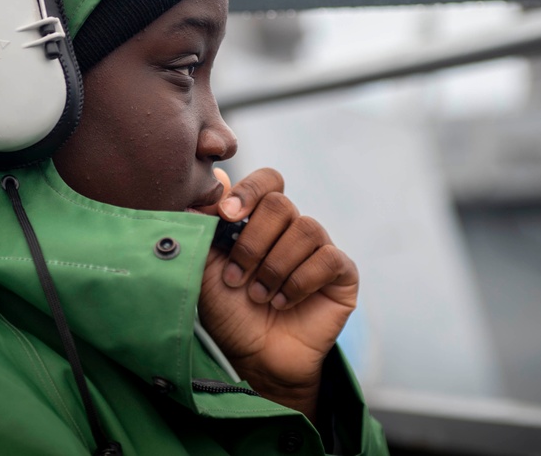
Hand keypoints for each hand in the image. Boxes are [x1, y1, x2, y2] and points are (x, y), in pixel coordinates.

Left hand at [197, 168, 358, 420]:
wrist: (255, 359)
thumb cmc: (230, 313)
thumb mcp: (206, 269)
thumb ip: (204, 230)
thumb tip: (198, 195)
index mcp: (262, 220)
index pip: (268, 182)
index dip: (249, 191)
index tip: (227, 215)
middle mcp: (293, 228)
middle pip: (280, 204)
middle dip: (253, 242)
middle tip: (236, 277)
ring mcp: (319, 249)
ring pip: (305, 229)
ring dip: (274, 266)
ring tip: (259, 296)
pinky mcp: (342, 273)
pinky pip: (327, 258)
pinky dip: (299, 281)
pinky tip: (282, 303)